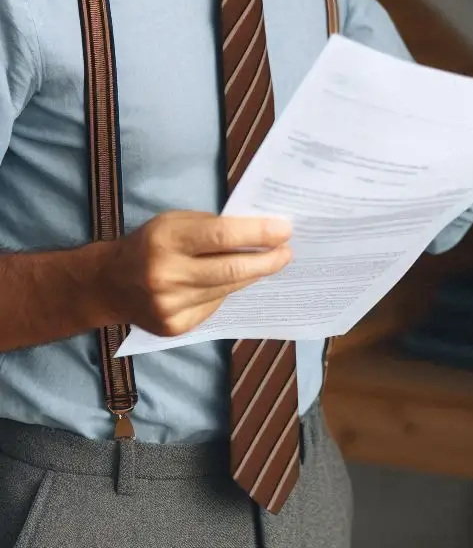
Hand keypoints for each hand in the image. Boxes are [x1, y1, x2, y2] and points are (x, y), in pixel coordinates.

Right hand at [101, 211, 292, 336]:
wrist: (108, 283)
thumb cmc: (151, 243)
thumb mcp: (175, 222)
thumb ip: (213, 226)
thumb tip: (261, 233)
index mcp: (165, 240)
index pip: (222, 236)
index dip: (258, 233)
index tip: (285, 230)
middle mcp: (165, 275)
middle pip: (231, 269)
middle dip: (267, 259)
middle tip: (287, 251)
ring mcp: (169, 306)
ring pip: (227, 289)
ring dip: (253, 274)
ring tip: (270, 261)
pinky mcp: (174, 327)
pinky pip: (215, 305)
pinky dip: (228, 291)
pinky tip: (233, 280)